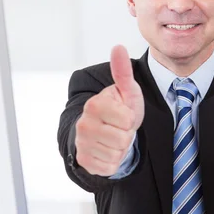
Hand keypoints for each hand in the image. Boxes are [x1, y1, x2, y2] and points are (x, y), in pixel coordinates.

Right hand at [75, 45, 144, 175]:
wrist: (106, 130)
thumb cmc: (120, 108)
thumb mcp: (127, 90)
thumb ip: (123, 72)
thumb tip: (119, 47)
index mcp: (94, 105)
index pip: (127, 120)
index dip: (130, 119)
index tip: (123, 115)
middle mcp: (83, 124)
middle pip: (122, 139)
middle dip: (126, 135)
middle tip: (119, 128)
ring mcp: (82, 143)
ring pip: (117, 154)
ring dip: (121, 148)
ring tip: (114, 137)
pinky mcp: (84, 161)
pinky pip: (110, 167)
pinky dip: (113, 161)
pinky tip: (108, 149)